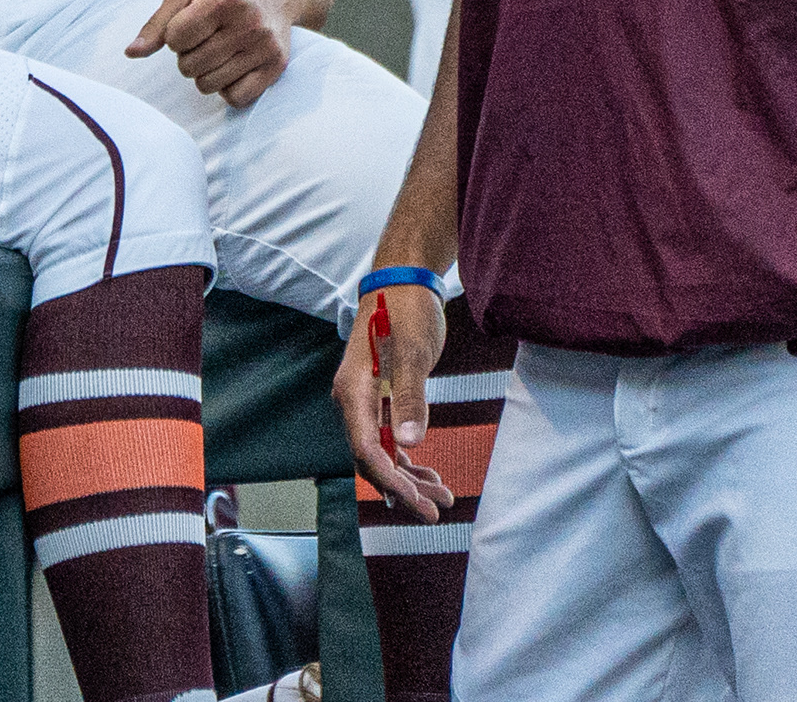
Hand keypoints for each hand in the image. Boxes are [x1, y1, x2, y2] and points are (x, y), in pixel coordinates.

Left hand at [125, 0, 298, 106]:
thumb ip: (157, 24)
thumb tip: (131, 53)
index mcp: (224, 0)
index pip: (175, 38)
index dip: (174, 35)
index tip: (189, 22)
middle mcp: (249, 24)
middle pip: (190, 66)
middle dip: (187, 54)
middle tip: (204, 36)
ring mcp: (266, 47)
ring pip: (209, 85)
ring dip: (204, 72)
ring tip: (217, 48)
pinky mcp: (277, 66)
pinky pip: (237, 98)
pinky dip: (226, 88)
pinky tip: (232, 65)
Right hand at [332, 278, 450, 520]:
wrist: (404, 283)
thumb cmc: (407, 312)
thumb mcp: (412, 354)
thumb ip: (409, 398)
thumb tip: (410, 442)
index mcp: (353, 391)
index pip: (366, 449)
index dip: (392, 481)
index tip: (419, 503)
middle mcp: (353, 401)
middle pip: (372, 458)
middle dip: (403, 489)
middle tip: (436, 512)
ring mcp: (366, 401)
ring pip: (383, 453)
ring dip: (410, 478)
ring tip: (444, 497)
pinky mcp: (381, 399)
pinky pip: (390, 439)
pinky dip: (410, 459)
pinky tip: (431, 475)